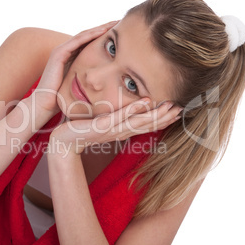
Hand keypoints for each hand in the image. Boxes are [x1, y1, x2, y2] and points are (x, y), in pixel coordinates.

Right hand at [30, 21, 118, 116]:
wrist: (46, 105)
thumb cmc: (63, 100)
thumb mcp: (82, 87)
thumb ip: (91, 82)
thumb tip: (109, 86)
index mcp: (72, 58)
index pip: (90, 43)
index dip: (105, 38)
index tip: (121, 34)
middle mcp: (66, 52)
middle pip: (88, 36)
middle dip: (104, 29)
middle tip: (119, 22)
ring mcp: (61, 51)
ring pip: (84, 35)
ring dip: (100, 28)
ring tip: (114, 23)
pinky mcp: (59, 53)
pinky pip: (77, 40)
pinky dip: (91, 35)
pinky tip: (103, 31)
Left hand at [49, 99, 182, 155]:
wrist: (62, 143)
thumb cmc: (81, 131)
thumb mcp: (101, 123)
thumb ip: (114, 118)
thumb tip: (123, 111)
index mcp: (120, 132)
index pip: (145, 125)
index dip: (162, 120)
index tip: (178, 111)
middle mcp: (119, 133)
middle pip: (146, 125)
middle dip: (165, 118)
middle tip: (183, 108)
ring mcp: (111, 130)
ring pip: (138, 122)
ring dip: (156, 114)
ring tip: (171, 106)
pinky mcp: (100, 127)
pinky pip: (119, 117)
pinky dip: (133, 109)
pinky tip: (146, 101)